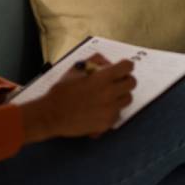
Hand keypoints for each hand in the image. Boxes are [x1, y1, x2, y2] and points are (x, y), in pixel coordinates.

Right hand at [20, 54, 135, 142]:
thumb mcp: (76, 69)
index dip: (125, 66)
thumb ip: (94, 61)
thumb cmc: (62, 91)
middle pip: (132, 83)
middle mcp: (110, 93)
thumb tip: (106, 63)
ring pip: (127, 99)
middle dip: (125, 80)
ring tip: (107, 97)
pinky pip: (118, 114)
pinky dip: (112, 111)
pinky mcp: (107, 123)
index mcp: (103, 77)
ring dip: (120, 96)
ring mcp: (110, 109)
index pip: (127, 67)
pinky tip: (100, 109)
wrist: (52, 115)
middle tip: (116, 82)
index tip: (121, 69)